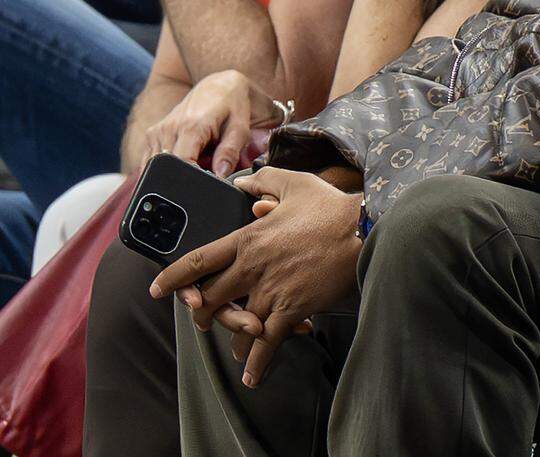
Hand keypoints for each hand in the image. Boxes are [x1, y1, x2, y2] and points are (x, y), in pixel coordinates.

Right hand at [140, 70, 278, 177]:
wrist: (218, 85)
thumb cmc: (232, 106)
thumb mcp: (240, 128)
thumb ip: (230, 152)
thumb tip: (220, 175)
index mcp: (191, 127)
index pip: (182, 163)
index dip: (193, 178)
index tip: (205, 183)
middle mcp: (169, 129)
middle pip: (168, 168)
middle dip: (185, 177)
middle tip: (204, 169)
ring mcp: (157, 131)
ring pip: (158, 167)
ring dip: (175, 170)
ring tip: (196, 159)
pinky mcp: (152, 134)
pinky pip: (151, 161)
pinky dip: (165, 166)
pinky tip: (184, 157)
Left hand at [150, 167, 362, 386]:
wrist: (363, 231)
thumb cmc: (331, 207)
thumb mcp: (295, 183)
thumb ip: (264, 181)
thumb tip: (242, 183)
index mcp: (247, 238)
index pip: (197, 261)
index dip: (172, 278)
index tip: (157, 290)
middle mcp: (251, 268)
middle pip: (209, 301)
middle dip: (203, 314)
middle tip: (205, 320)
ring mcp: (270, 292)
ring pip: (236, 327)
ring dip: (234, 338)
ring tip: (237, 347)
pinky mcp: (291, 310)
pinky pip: (265, 345)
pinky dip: (258, 363)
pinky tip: (254, 376)